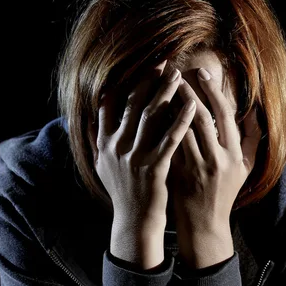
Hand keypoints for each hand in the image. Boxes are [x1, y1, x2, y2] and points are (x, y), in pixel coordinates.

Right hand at [94, 61, 196, 268]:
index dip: (126, 83)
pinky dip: (181, 120)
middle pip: (133, 105)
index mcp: (104, 144)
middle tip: (164, 63)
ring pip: (151, 116)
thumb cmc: (123, 192)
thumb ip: (98, 139)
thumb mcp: (102, 166)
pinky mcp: (153, 168)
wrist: (133, 221)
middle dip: (149, 81)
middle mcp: (116, 147)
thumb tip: (93, 115)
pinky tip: (193, 106)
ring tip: (178, 76)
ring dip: (166, 92)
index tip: (141, 68)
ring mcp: (134, 158)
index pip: (111, 105)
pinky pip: (170, 139)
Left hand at [169, 68, 261, 268]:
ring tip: (160, 87)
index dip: (213, 92)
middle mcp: (216, 160)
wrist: (204, 223)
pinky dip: (160, 127)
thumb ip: (252, 138)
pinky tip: (152, 112)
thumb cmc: (225, 192)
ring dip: (170, 107)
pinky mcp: (177, 174)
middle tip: (175, 73)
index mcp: (234, 155)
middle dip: (187, 93)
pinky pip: (167, 145)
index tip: (202, 73)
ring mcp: (195, 168)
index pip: (224, 115)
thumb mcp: (246, 167)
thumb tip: (253, 110)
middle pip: (200, 118)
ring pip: (180, 130)